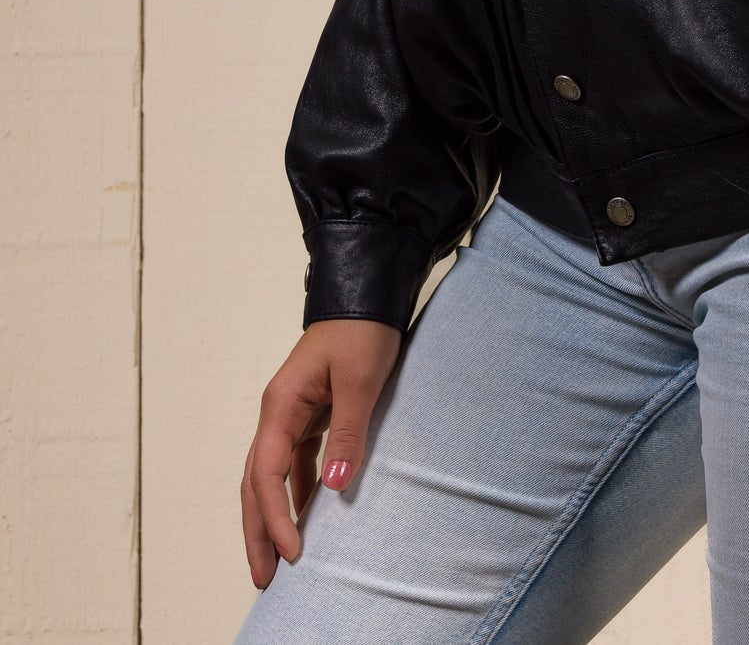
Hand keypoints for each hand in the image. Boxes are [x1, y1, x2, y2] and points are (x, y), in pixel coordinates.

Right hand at [240, 319, 401, 590]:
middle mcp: (277, 412)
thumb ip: (346, 432)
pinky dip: (297, 493)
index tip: (292, 552)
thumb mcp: (359, 380)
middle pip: (256, 482)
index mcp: (280, 404)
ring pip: (271, 476)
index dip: (276, 516)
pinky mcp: (310, 414)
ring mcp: (292, 414)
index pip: (266, 473)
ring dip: (273, 516)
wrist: (367, 295)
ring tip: (278, 561)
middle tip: (263, 579)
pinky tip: (308, 517)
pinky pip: (295, 463)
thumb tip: (334, 487)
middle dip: (257, 531)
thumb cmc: (362, 330)